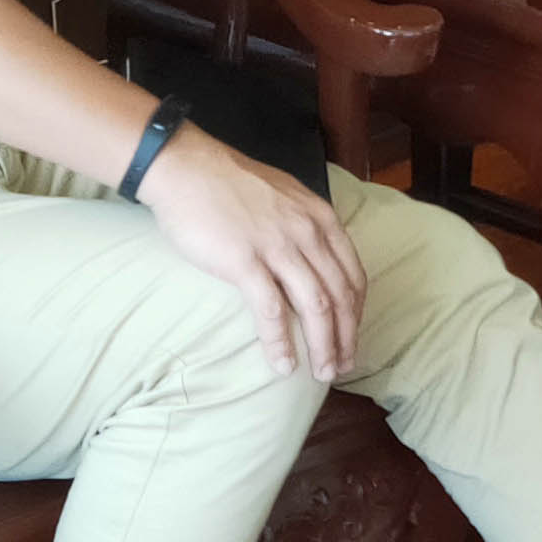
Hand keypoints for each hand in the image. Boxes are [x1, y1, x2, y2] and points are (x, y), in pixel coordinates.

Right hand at [139, 126, 364, 378]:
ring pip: (315, 306)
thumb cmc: (227, 182)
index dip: (356, 313)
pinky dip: (280, 342)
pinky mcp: (245, 261)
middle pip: (339, 295)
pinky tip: (282, 364)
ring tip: (322, 373)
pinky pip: (271, 310)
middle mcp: (307, 232)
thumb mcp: (283, 195)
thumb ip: (303, 223)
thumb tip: (311, 256)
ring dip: (323, 346)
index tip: (352, 337)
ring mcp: (277, 246)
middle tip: (342, 367)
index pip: (352, 274)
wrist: (185, 167)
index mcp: (320, 217)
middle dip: (345, 337)